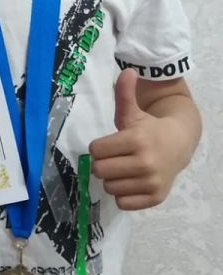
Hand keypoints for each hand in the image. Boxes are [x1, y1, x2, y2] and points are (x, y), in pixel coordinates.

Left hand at [89, 69, 187, 210]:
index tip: (111, 144)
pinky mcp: (154, 198)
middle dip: (104, 163)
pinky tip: (132, 182)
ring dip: (113, 179)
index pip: (96, 150)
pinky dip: (123, 194)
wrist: (178, 145)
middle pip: (100, 170)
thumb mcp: (134, 112)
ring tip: (125, 169)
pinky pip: (122, 202)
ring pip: (109, 188)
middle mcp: (145, 163)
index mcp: (137, 140)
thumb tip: (127, 71)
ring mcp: (151, 182)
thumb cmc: (149, 128)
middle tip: (116, 157)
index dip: (100, 147)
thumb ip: (124, 94)